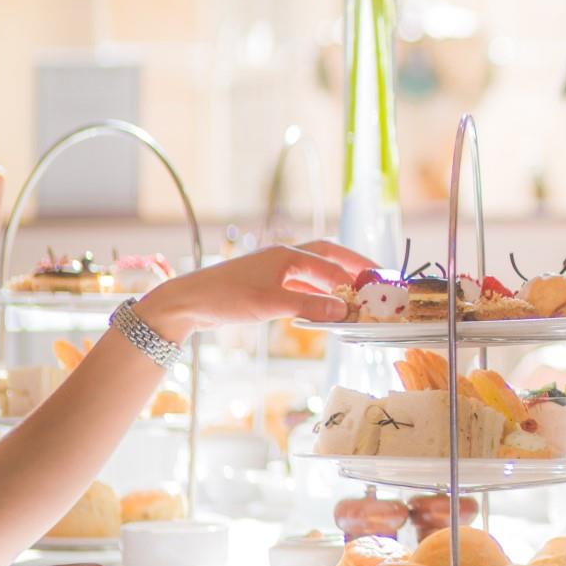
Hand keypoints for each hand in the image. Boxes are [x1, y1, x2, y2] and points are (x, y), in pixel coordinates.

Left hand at [133, 240, 375, 342]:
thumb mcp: (270, 303)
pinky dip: (318, 294)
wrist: (187, 302)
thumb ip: (310, 306)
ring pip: (315, 271)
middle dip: (354, 265)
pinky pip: (302, 285)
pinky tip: (326, 306)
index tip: (374, 292)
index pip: (330, 264)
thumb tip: (344, 310)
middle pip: (329, 256)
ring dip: (336, 280)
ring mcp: (275, 271)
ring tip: (358, 293)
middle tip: (378, 277)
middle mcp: (285, 258)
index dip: (353, 279)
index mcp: (287, 255)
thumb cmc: (226, 297)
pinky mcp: (267, 285)